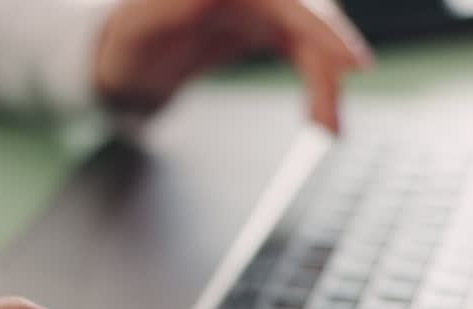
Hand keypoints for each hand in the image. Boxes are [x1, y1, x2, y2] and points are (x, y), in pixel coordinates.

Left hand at [95, 0, 371, 132]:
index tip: (350, 62)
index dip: (322, 28)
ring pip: (314, 36)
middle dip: (331, 62)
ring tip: (328, 131)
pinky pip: (306, 50)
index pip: (287, 1)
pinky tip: (322, 116)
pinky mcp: (266, 26)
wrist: (121, 60)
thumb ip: (175, 8)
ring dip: (328, 82)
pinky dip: (319, 82)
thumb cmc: (123, 43)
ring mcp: (263, 4)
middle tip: (331, 121)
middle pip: (310, 14)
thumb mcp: (139, 28)